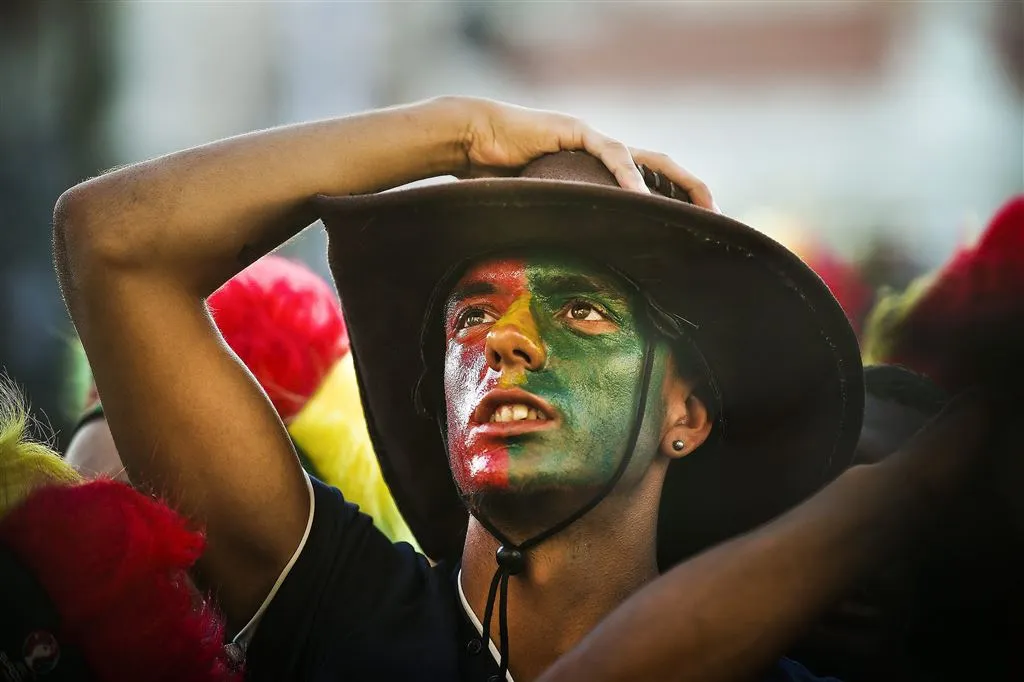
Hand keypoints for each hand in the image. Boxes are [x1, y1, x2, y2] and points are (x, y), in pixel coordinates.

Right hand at [454, 97, 716, 210]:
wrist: (470, 142)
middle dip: (693, 191)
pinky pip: (612, 153)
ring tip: (703, 204)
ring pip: (650, 158)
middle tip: (719, 217)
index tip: (696, 232)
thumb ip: (561, 233)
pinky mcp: (576, 132)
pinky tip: (643, 196)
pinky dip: (630, 176)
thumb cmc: (498, 181)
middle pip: (663, 169)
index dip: (674, 204)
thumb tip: (569, 282)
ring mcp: (592, 139)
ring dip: (680, 181)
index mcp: (598, 171)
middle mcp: (603, 153)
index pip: (649, 186)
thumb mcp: (540, 214)